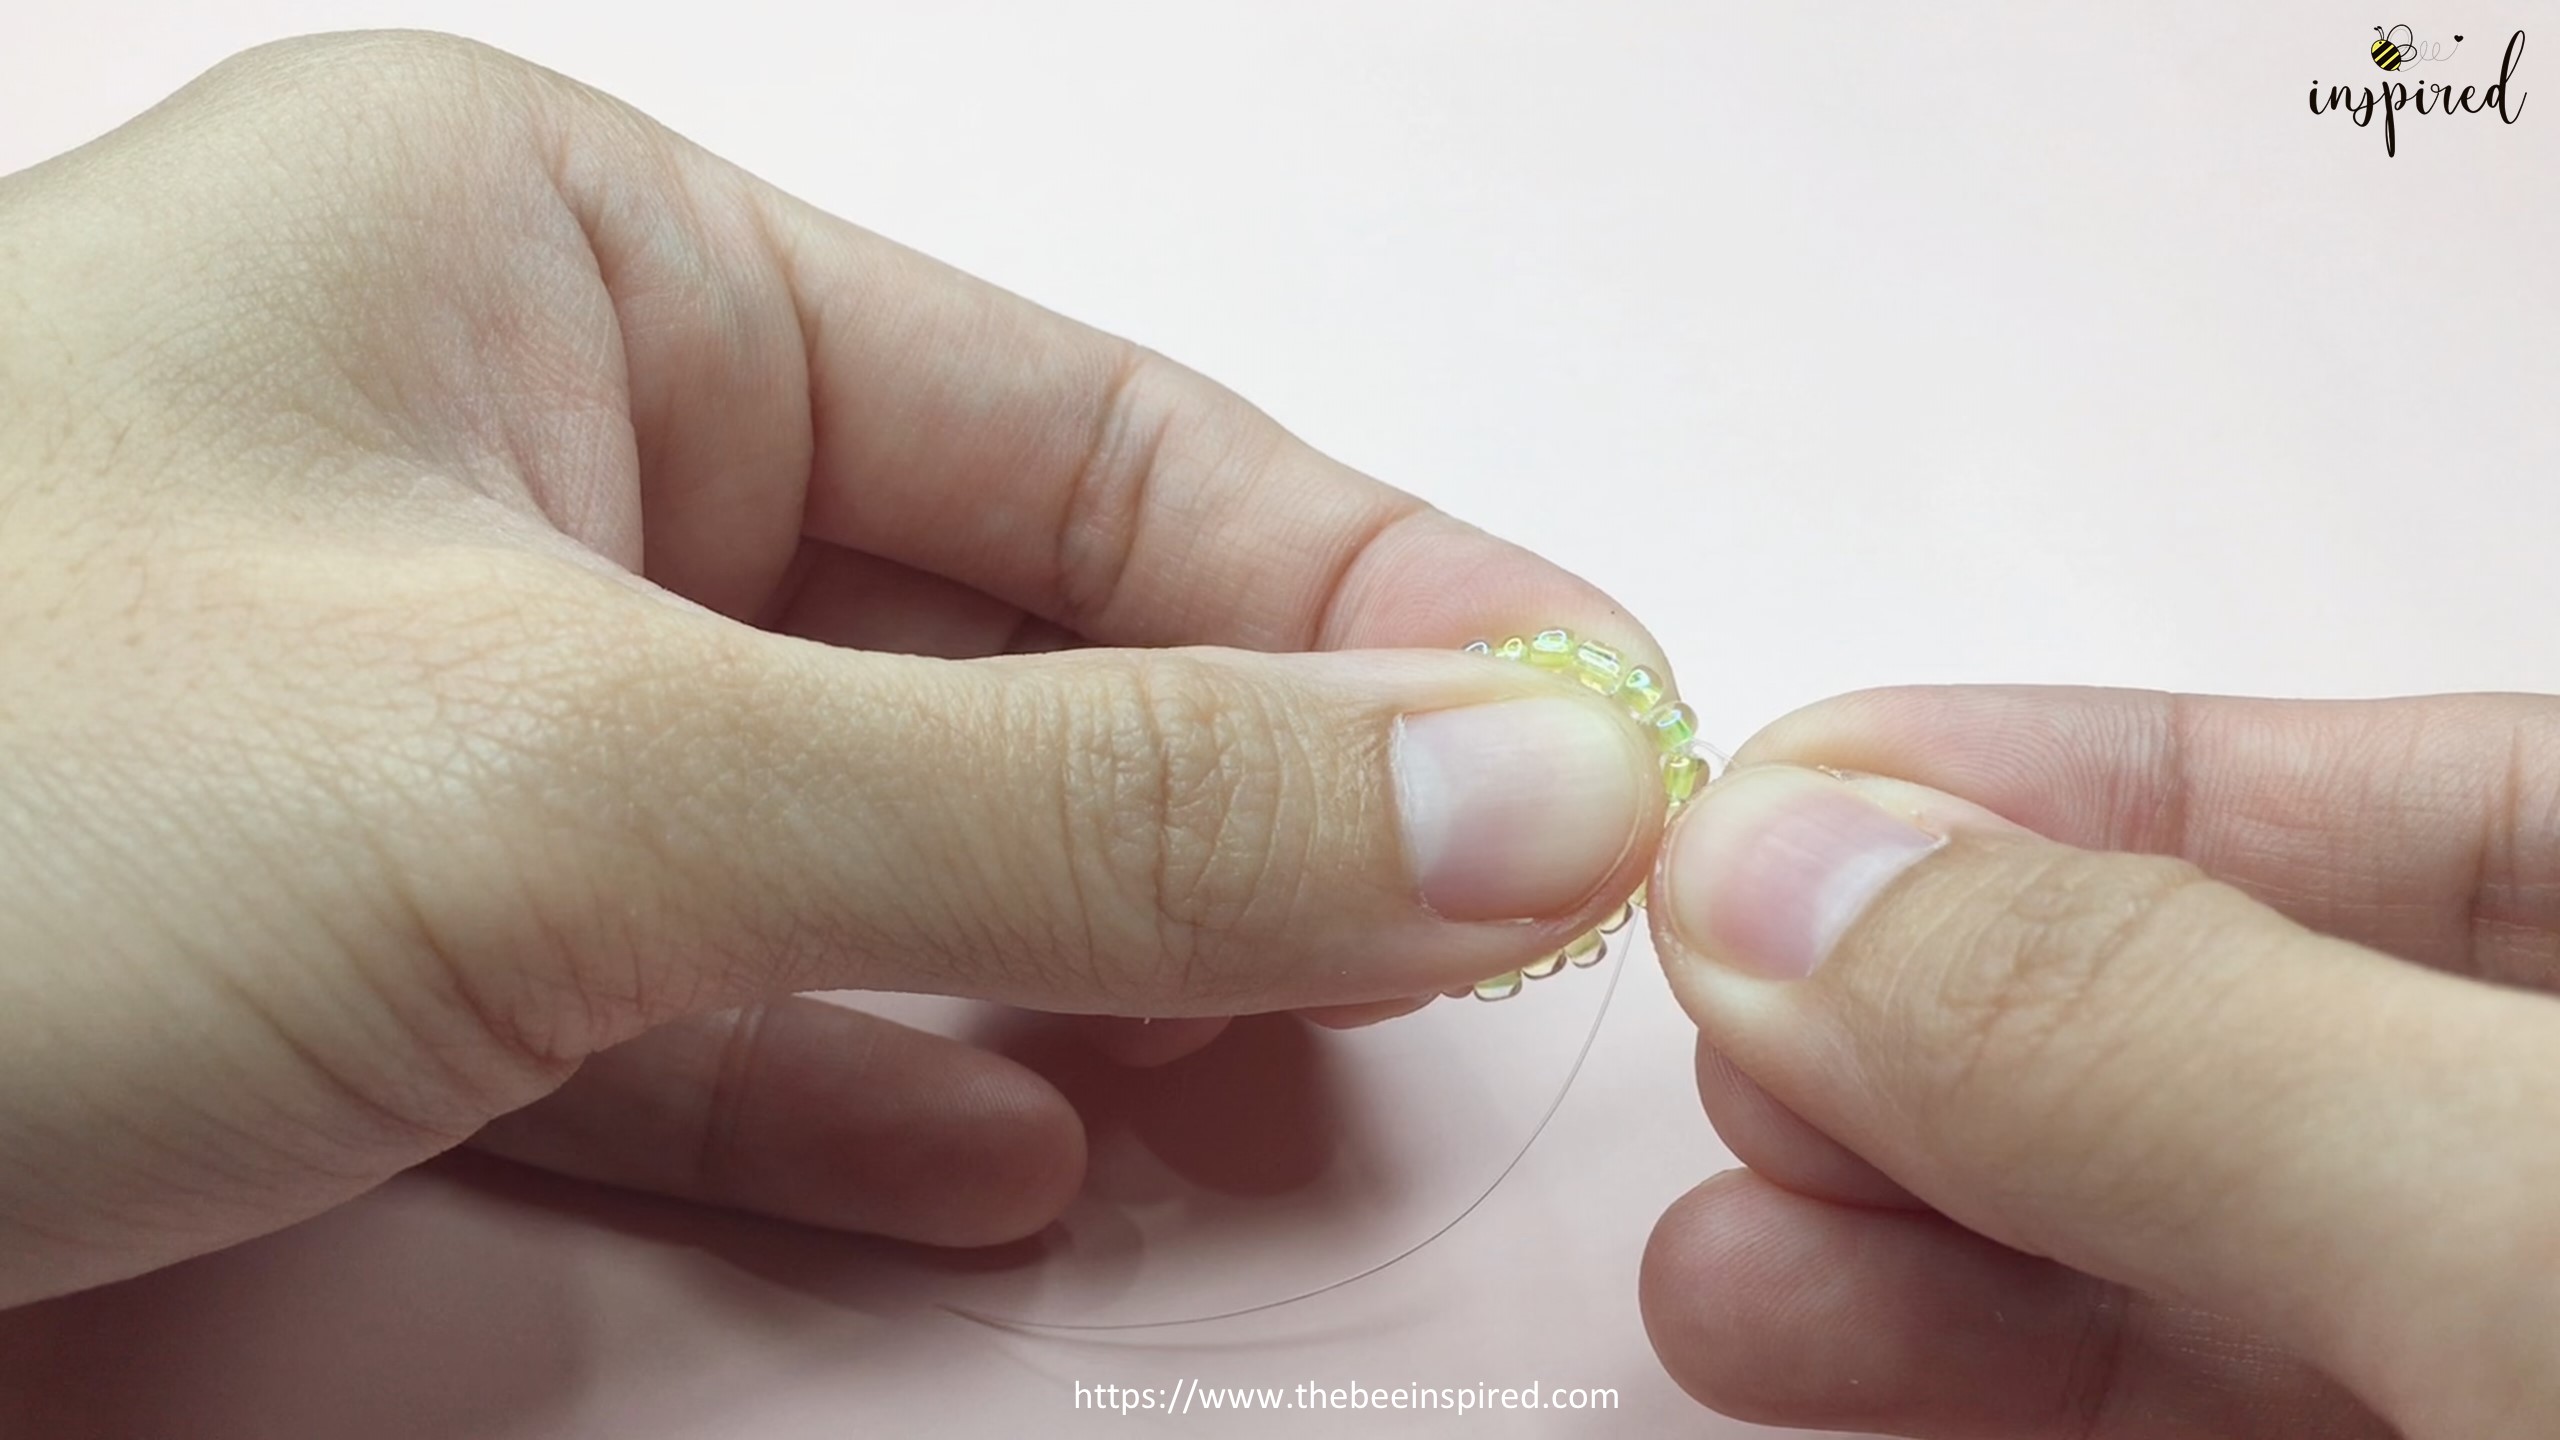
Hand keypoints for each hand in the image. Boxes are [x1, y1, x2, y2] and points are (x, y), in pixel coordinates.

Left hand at [0, 31, 1670, 1305]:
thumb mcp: (576, 776)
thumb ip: (1072, 801)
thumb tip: (1516, 792)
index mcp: (552, 264)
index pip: (1079, 431)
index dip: (1368, 590)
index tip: (1597, 736)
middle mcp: (507, 467)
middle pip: (996, 638)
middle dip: (1252, 802)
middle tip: (1497, 939)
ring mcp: (438, 722)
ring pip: (870, 842)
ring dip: (1095, 962)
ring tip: (1325, 1062)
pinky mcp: (367, 955)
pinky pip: (704, 1006)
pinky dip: (873, 1088)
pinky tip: (1020, 1152)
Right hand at [1639, 686, 2559, 1438]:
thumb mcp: (2528, 1234)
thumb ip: (2170, 1037)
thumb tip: (1794, 877)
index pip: (2406, 791)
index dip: (2084, 771)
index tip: (1803, 783)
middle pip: (2247, 1006)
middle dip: (1947, 1008)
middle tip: (1740, 1018)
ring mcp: (2524, 1346)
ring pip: (2183, 1229)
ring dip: (1907, 1214)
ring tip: (1720, 1238)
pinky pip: (2183, 1404)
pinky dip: (1981, 1365)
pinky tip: (1809, 1329)